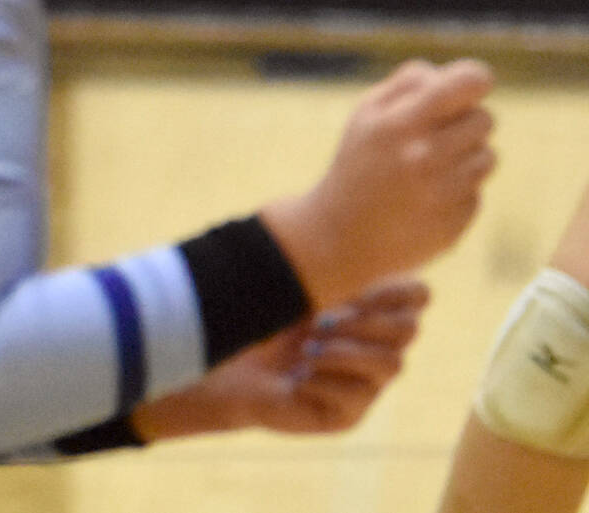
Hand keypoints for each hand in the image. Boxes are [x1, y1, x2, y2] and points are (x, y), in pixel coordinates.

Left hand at [133, 278, 428, 440]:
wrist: (220, 363)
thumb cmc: (254, 314)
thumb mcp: (287, 281)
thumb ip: (320, 257)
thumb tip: (347, 225)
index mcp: (367, 308)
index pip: (418, 295)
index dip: (398, 290)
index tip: (355, 288)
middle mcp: (375, 345)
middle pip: (410, 329)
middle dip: (366, 321)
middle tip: (321, 319)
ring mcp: (366, 382)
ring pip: (393, 363)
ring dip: (346, 351)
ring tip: (306, 347)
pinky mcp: (348, 414)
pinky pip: (358, 395)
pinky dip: (323, 379)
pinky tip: (297, 376)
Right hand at [264, 59, 494, 310]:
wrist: (340, 235)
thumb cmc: (357, 164)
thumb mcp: (365, 115)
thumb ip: (406, 84)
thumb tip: (452, 74)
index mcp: (400, 123)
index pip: (468, 83)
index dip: (475, 78)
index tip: (472, 84)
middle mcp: (426, 156)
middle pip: (485, 118)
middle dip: (465, 121)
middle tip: (437, 133)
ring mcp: (444, 193)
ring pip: (488, 156)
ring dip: (466, 156)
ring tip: (431, 166)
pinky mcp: (456, 223)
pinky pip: (477, 192)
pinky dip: (458, 190)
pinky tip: (427, 197)